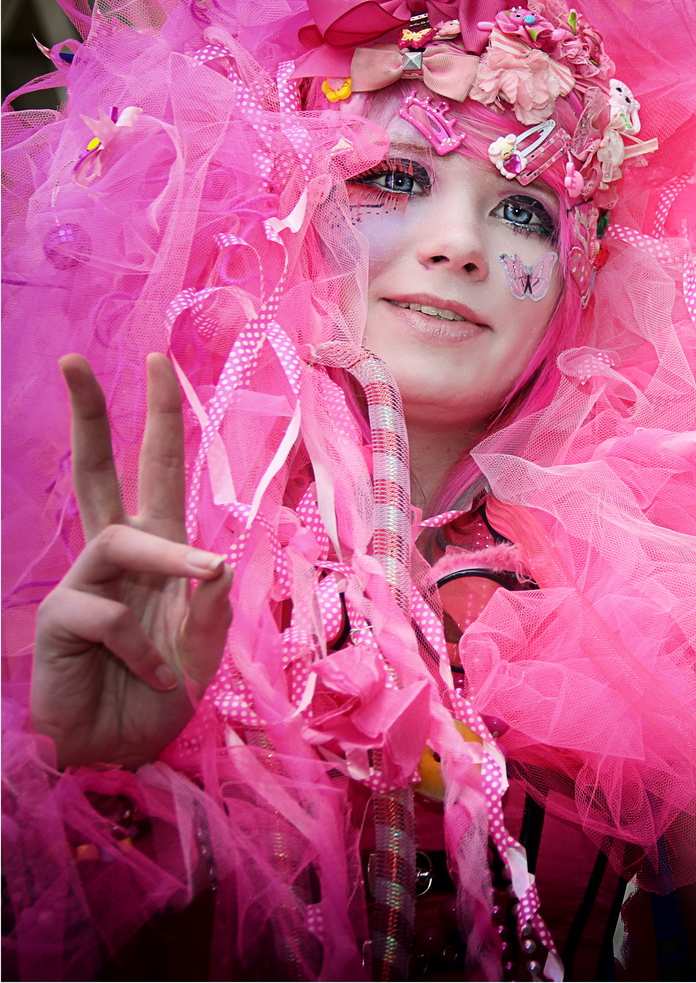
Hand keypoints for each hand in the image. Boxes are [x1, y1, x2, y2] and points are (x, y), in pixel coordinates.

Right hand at [29, 354, 233, 768]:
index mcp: (160, 552)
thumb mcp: (206, 647)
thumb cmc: (163, 695)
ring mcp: (84, 585)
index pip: (156, 475)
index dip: (157, 422)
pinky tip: (155, 674)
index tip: (158, 363)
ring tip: (203, 584)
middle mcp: (118, 558)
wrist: (121, 751)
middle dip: (89, 416)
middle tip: (74, 362)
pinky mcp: (59, 619)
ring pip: (120, 538)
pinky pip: (109, 613)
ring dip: (168, 560)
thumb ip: (213, 606)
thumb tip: (216, 558)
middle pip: (96, 473)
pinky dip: (143, 646)